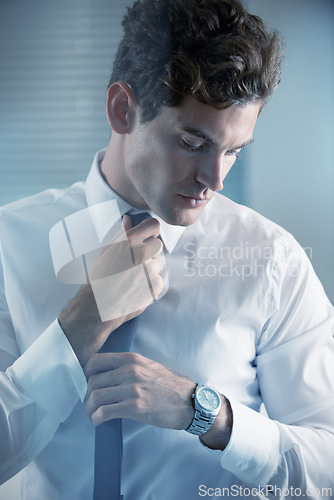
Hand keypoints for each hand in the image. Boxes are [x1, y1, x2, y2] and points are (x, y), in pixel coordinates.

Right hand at [59, 216, 163, 365]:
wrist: (98, 307)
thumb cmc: (99, 278)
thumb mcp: (107, 252)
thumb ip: (122, 234)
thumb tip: (128, 219)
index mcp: (129, 242)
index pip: (154, 225)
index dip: (150, 232)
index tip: (146, 238)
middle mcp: (141, 253)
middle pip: (158, 245)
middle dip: (149, 253)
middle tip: (133, 265)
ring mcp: (150, 270)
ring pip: (158, 265)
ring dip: (149, 271)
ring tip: (131, 280)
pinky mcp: (155, 286)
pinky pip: (158, 280)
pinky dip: (150, 285)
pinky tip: (135, 289)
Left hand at [84, 352, 195, 428]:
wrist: (188, 401)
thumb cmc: (168, 385)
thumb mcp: (147, 365)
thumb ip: (128, 365)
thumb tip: (106, 374)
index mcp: (131, 359)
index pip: (95, 361)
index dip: (86, 374)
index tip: (87, 384)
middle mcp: (129, 371)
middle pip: (92, 381)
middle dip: (86, 396)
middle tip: (90, 405)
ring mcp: (131, 389)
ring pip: (95, 396)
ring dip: (89, 409)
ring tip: (93, 415)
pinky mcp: (134, 407)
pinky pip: (105, 411)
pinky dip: (97, 418)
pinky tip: (99, 421)